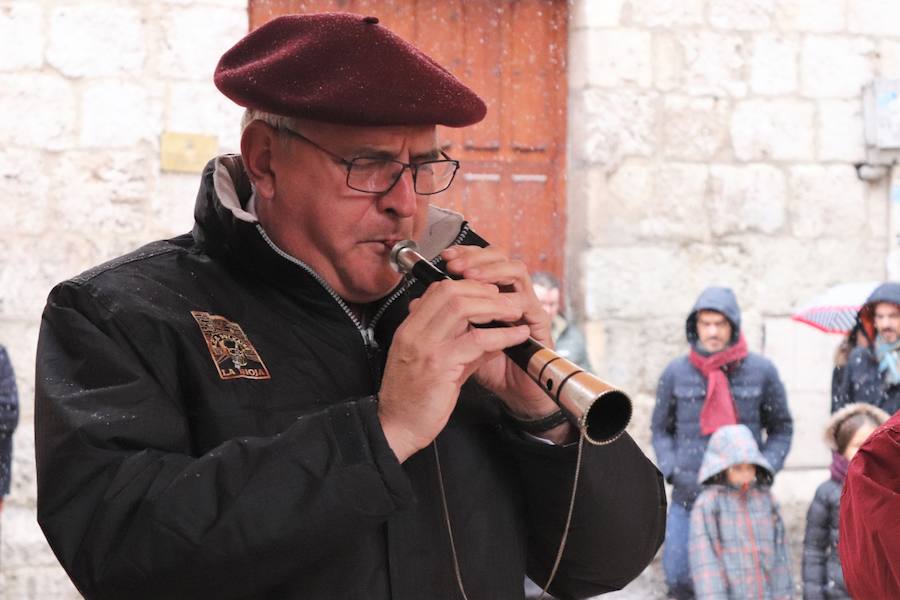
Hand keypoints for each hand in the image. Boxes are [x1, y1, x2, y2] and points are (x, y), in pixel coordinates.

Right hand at [378, 273, 532, 461]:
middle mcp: (414, 333)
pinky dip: (502, 334)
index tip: (489, 292)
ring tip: (516, 311)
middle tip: (506, 298)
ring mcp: (425, 348)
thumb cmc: (414, 400)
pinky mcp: (439, 366)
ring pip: (463, 308)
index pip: (438, 290)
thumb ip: (457, 344)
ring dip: (495, 306)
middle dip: (483, 290)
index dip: (468, 285)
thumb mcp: (435, 364)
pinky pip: (477, 340)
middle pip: (451, 292)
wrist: (397, 429)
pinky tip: (517, 336)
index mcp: (409, 329)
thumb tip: (488, 331)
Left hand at [440, 246, 571, 433]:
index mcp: (492, 294)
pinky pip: (527, 303)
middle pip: (499, 257)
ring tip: (471, 276)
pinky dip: (509, 300)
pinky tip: (492, 303)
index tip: (445, 258)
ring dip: (492, 270)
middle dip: (475, 257)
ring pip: (516, 270)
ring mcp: (527, 306)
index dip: (465, 254)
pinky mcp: (540, 323)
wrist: (514, 393)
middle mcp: (511, 294)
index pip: (481, 260)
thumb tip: (415, 304)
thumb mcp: (458, 341)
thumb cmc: (489, 367)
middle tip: (455, 264)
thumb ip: (442, 321)